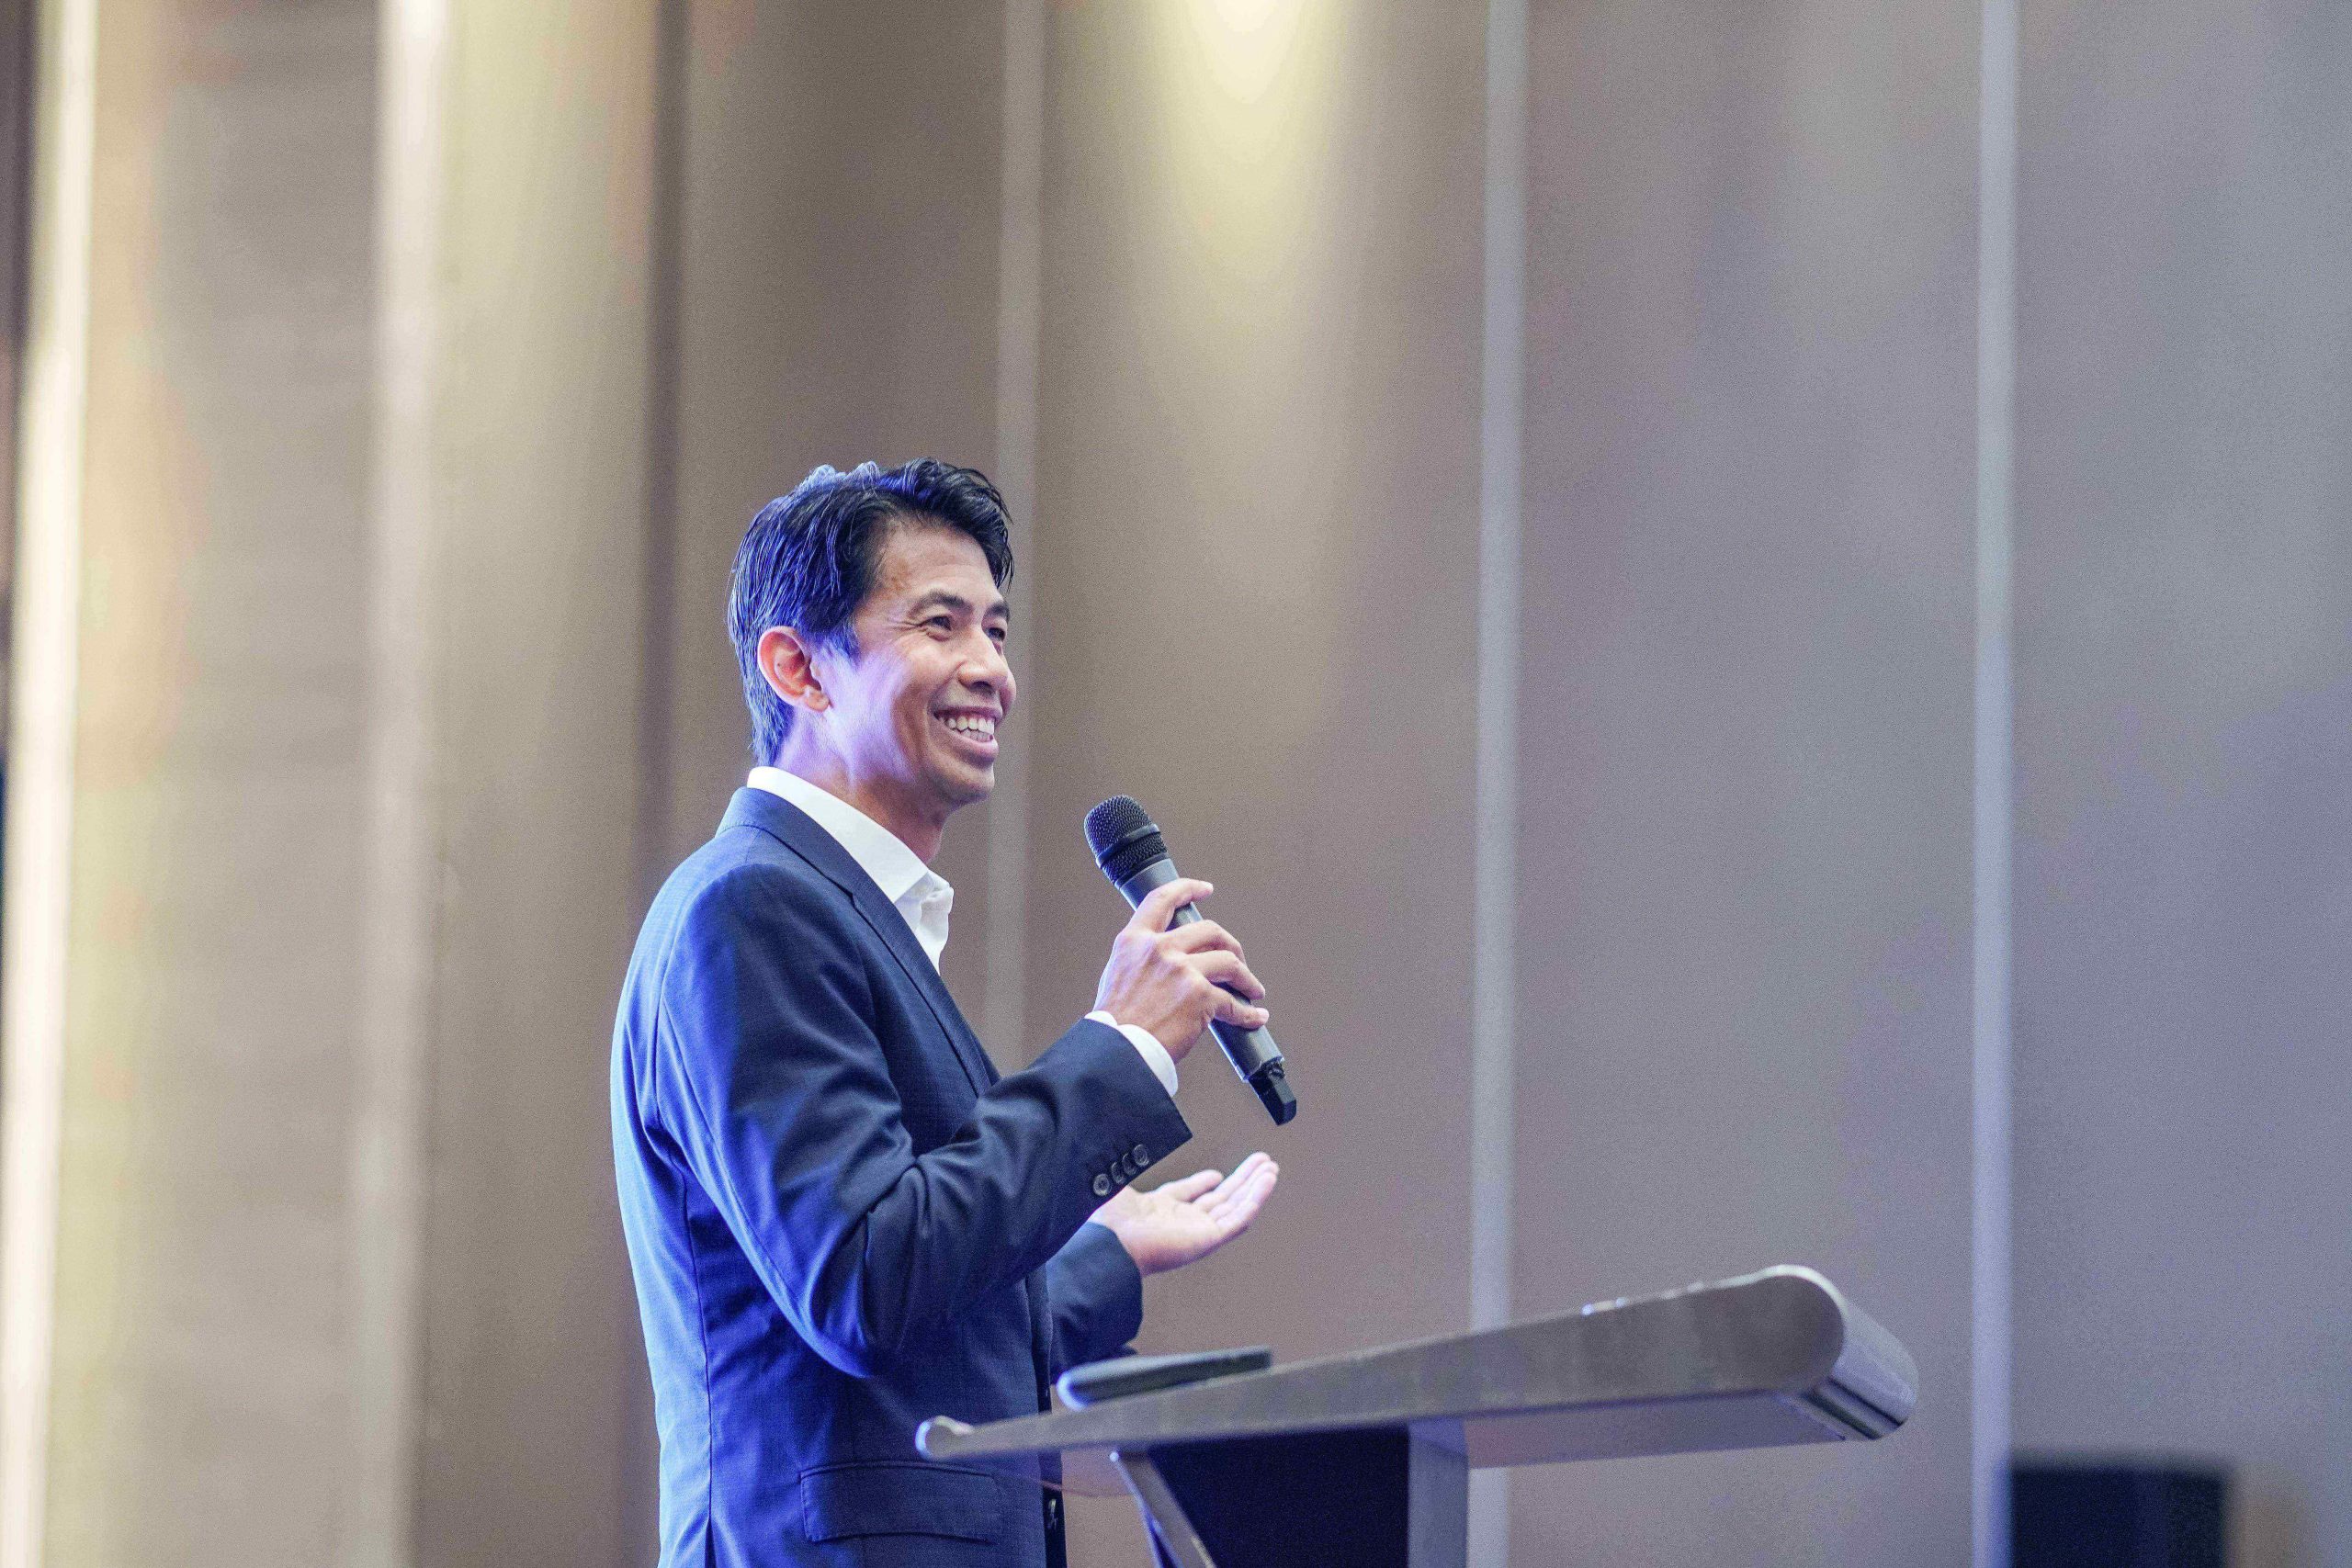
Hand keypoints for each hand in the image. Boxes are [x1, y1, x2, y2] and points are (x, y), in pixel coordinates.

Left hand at [1086, 1153, 1278, 1275]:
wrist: (1107, 1241)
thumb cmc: (1105, 1220)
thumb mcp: (1119, 1180)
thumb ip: (1125, 1161)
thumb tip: (1126, 1143)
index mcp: (1158, 1210)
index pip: (1188, 1196)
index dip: (1203, 1183)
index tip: (1216, 1174)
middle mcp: (1180, 1223)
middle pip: (1220, 1198)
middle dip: (1241, 1179)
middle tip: (1260, 1163)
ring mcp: (1196, 1232)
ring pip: (1235, 1207)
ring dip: (1254, 1186)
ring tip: (1271, 1167)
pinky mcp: (1208, 1240)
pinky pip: (1239, 1218)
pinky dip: (1255, 1199)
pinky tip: (1267, 1181)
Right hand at [1092, 878, 1268, 1061]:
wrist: (1115, 1052)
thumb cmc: (1114, 1024)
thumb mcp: (1118, 975)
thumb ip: (1143, 961)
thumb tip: (1170, 965)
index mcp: (1134, 941)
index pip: (1162, 900)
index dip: (1187, 889)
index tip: (1204, 890)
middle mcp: (1160, 949)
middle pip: (1210, 930)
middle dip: (1230, 945)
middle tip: (1237, 958)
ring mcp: (1182, 970)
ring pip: (1230, 963)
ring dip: (1246, 978)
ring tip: (1252, 990)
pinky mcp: (1201, 996)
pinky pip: (1233, 1003)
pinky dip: (1247, 1013)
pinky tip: (1253, 1016)